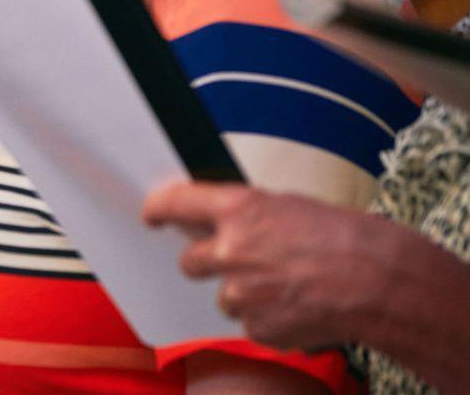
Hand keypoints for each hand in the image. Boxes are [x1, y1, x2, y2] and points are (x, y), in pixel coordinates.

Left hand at [143, 181, 418, 350]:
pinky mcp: (257, 327)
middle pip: (190, 261)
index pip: (175, 203)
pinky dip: (270, 319)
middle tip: (234, 262)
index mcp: (238, 210)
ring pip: (225, 297)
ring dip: (245, 294)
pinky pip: (252, 324)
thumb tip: (222, 224)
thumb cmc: (346, 239)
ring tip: (288, 287)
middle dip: (205, 262)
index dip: (158, 210)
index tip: (150, 215)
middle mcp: (230, 251)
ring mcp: (240, 293)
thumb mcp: (291, 207)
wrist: (380, 283)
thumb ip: (249, 216)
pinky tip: (300, 308)